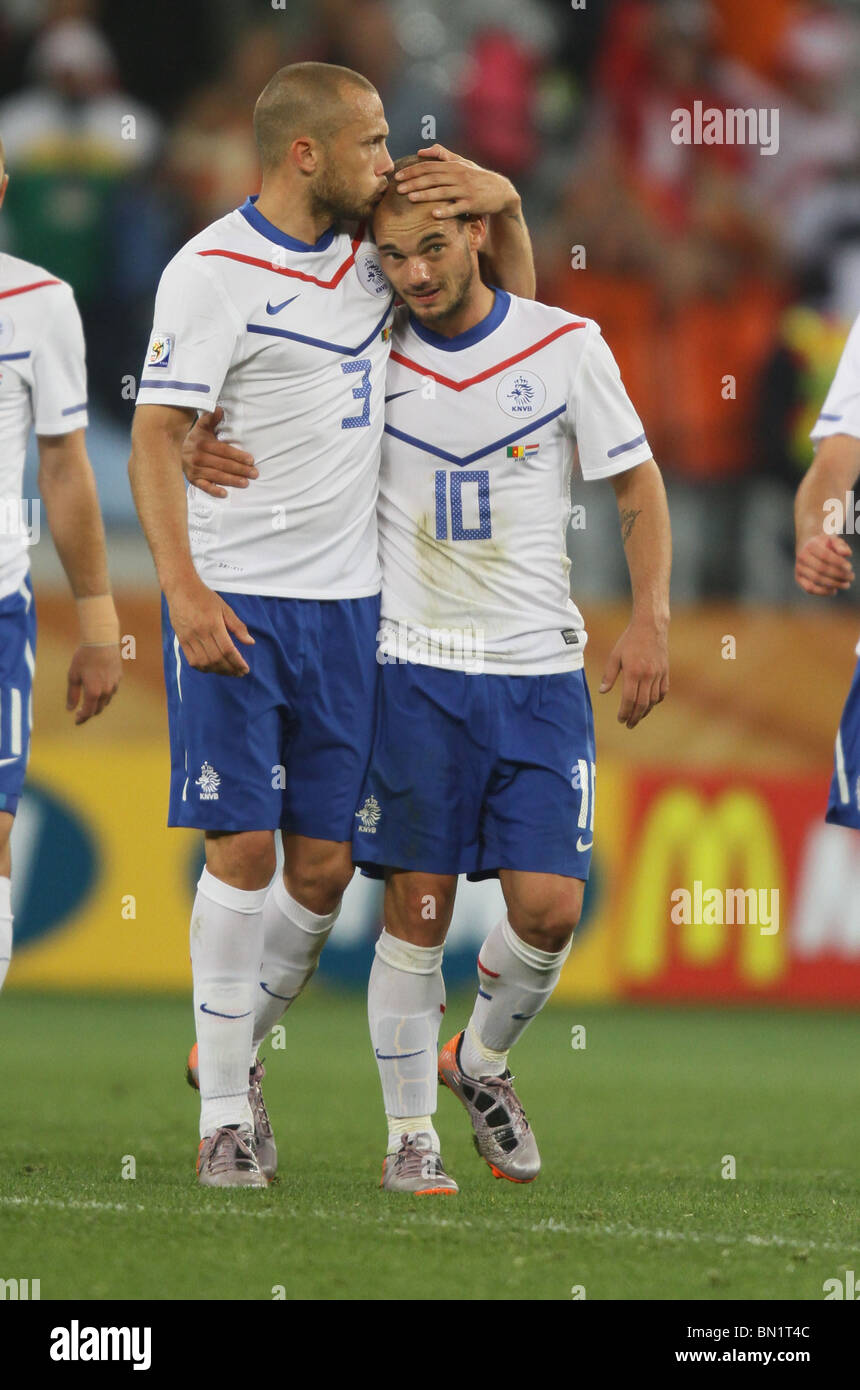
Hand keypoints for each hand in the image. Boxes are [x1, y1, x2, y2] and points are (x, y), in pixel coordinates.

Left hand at [66, 644, 120, 723]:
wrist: (101, 641)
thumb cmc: (83, 657)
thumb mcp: (73, 675)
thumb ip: (72, 694)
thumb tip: (70, 709)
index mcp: (93, 692)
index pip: (88, 712)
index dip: (81, 718)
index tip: (76, 720)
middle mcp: (106, 691)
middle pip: (98, 709)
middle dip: (89, 713)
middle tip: (81, 714)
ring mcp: (114, 685)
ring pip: (106, 701)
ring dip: (97, 704)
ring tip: (89, 701)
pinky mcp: (118, 678)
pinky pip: (112, 690)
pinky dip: (104, 694)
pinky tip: (99, 688)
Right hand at [167, 578, 254, 675]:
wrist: (181, 589)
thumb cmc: (205, 597)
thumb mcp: (225, 608)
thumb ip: (238, 626)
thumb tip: (250, 642)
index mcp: (213, 624)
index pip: (228, 649)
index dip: (237, 662)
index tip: (245, 669)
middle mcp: (200, 632)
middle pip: (217, 658)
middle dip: (230, 669)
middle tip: (239, 673)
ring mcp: (189, 637)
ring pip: (204, 662)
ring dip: (218, 671)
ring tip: (228, 672)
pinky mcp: (181, 640)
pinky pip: (192, 660)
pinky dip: (203, 668)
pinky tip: (212, 668)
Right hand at [182, 407, 256, 497]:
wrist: (174, 450)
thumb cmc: (196, 439)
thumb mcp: (202, 427)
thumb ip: (211, 419)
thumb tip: (219, 409)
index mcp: (203, 443)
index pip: (224, 450)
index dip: (238, 455)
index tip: (251, 460)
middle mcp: (199, 457)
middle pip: (223, 464)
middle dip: (240, 469)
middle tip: (254, 473)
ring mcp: (195, 469)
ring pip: (216, 476)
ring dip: (232, 480)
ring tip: (246, 483)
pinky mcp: (193, 479)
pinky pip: (204, 486)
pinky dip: (213, 490)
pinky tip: (224, 494)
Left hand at [394, 144, 518, 219]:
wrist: (501, 191)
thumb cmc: (477, 177)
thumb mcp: (462, 163)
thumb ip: (442, 155)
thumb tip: (421, 151)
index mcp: (453, 166)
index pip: (429, 167)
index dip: (412, 171)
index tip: (397, 176)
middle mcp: (458, 176)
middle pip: (432, 178)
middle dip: (414, 183)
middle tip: (398, 188)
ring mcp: (465, 190)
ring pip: (442, 192)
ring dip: (425, 195)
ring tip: (410, 198)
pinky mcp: (472, 204)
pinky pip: (457, 207)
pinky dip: (446, 210)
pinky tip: (434, 214)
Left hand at [600, 619, 668, 728]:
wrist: (650, 627)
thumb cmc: (629, 640)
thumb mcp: (614, 656)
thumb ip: (608, 675)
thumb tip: (602, 692)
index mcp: (633, 672)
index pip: (629, 699)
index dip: (625, 712)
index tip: (620, 719)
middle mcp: (648, 675)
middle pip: (642, 703)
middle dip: (635, 717)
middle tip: (629, 725)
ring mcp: (658, 674)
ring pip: (654, 700)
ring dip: (645, 711)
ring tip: (638, 716)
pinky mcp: (665, 671)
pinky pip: (663, 691)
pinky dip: (657, 700)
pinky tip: (650, 704)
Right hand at [795, 534, 853, 595]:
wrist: (810, 548)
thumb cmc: (826, 545)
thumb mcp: (834, 541)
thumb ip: (841, 545)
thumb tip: (847, 553)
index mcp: (811, 545)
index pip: (825, 555)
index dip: (838, 562)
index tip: (850, 567)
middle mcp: (802, 557)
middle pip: (821, 568)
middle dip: (838, 574)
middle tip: (851, 577)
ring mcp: (798, 568)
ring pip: (816, 579)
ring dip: (833, 584)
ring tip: (846, 585)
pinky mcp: (799, 579)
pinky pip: (810, 588)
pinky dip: (823, 592)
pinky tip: (834, 591)